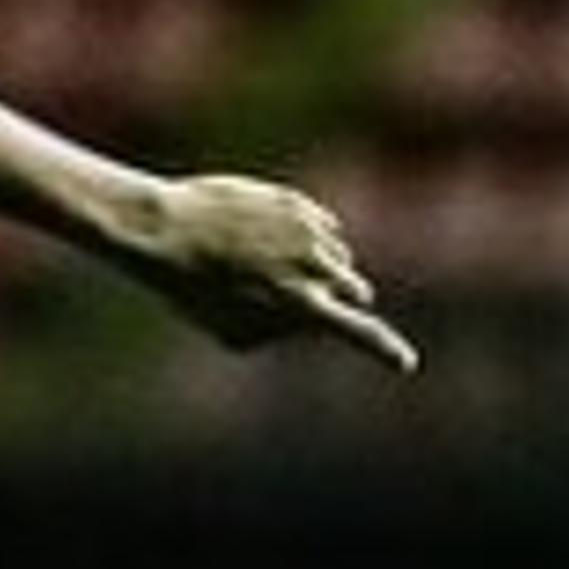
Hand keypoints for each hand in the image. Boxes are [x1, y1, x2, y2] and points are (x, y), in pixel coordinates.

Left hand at [135, 173, 418, 372]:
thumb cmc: (189, 289)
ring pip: (338, 257)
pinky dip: (305, 237)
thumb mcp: (229, 329)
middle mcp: (315, 267)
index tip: (405, 364)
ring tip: (264, 265)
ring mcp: (309, 231)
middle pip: (355, 290)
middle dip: (337, 298)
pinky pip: (322, 226)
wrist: (163, 229)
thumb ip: (278, 331)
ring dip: (318, 266)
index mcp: (301, 306)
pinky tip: (265, 239)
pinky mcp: (297, 204)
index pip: (359, 333)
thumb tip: (305, 322)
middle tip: (299, 298)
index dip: (385, 350)